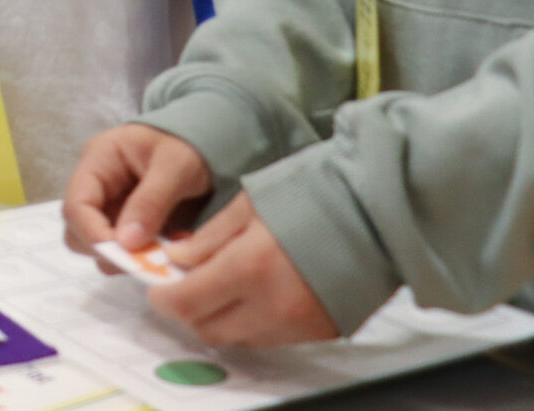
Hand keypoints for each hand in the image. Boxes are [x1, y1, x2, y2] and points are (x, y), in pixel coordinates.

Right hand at [63, 123, 211, 256]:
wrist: (206, 142)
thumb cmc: (187, 145)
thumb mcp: (176, 167)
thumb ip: (151, 202)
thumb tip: (125, 243)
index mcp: (97, 162)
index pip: (76, 205)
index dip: (93, 235)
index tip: (125, 257)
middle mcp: (95, 188)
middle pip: (77, 231)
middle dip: (107, 251)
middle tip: (146, 260)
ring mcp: (109, 208)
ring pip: (98, 247)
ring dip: (127, 258)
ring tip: (164, 253)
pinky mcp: (127, 226)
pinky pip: (124, 252)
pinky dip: (144, 259)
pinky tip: (170, 250)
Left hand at [152, 192, 338, 345]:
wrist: (377, 211)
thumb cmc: (312, 195)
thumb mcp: (248, 204)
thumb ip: (207, 239)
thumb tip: (175, 261)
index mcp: (249, 267)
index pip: (185, 303)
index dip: (162, 297)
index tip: (156, 284)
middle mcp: (272, 306)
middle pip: (207, 328)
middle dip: (187, 309)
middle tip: (182, 284)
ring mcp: (298, 325)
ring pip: (237, 338)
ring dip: (218, 318)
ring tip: (218, 285)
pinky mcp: (319, 332)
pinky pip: (269, 338)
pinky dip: (250, 321)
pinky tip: (252, 292)